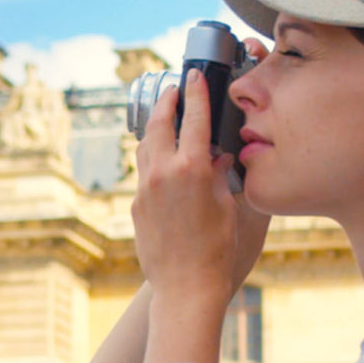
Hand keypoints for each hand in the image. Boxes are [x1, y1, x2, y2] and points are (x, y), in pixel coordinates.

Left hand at [133, 67, 268, 347]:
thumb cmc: (217, 251)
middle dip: (166, 102)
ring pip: (145, 145)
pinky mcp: (136, 205)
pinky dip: (151, 156)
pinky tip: (161, 157)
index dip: (195, 93)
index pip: (194, 118)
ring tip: (165, 117)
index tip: (194, 75)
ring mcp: (145, 189)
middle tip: (173, 88)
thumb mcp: (227, 206)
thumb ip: (219, 174)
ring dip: (154, 127)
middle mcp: (163, 173)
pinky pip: (143, 171)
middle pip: (159, 123)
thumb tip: (217, 156)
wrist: (186, 286)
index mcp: (191, 168)